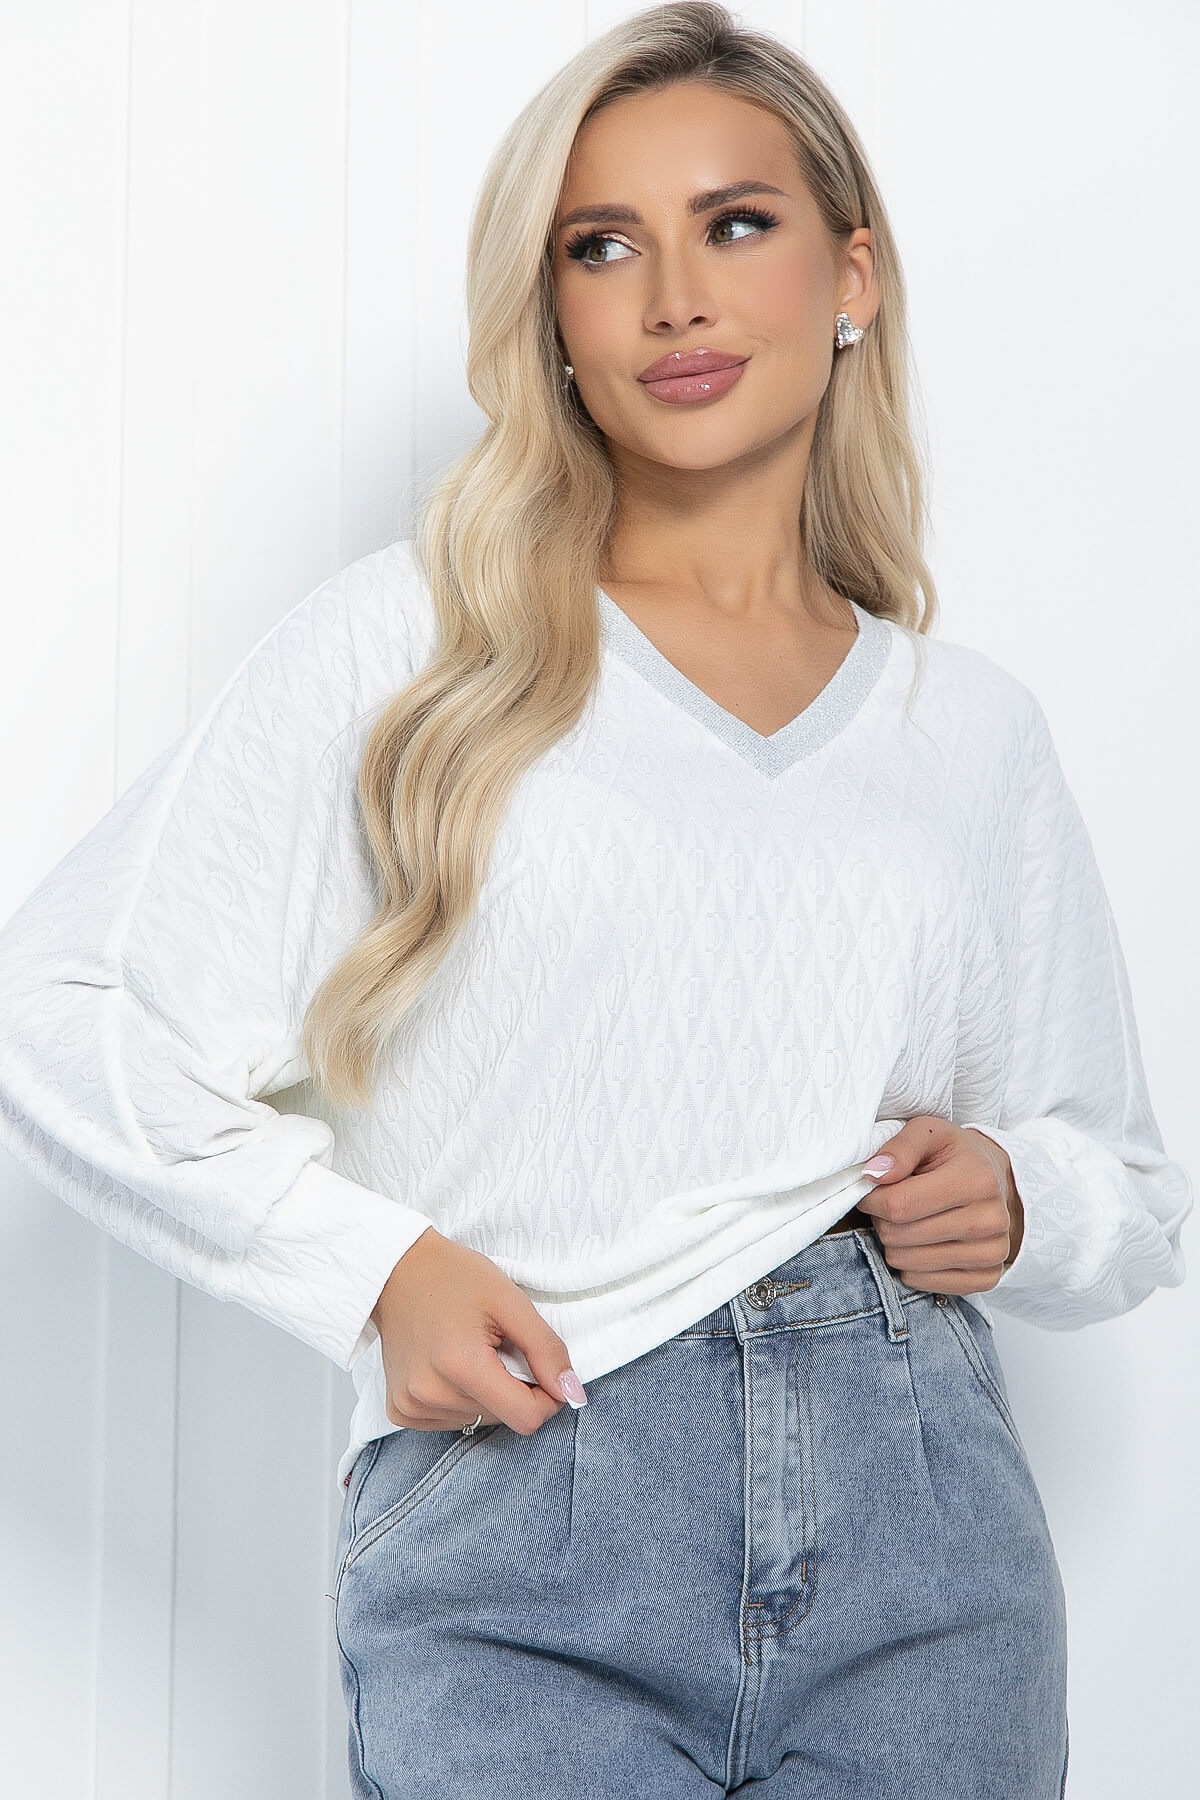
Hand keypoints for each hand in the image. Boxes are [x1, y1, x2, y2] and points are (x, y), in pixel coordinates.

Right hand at [368, 1228, 585, 1434]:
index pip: (526, 1418)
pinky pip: (450, 1422)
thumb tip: (572, 1393)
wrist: (397, 1270)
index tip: (540, 1367)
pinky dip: (461, 1399)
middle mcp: (431, 1394)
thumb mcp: (511, 1301)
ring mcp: (411, 1406)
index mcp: (461, 1366)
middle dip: (513, 1389)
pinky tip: (449, 1366)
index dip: (547, 1397)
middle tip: (496, 1347)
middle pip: (503, 1419)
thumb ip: (546, 1349)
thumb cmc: (455, 1277)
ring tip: (469, 1352)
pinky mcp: (400, 1410)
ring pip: (478, 1421)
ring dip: (487, 1394)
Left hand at [855, 1116, 1024, 1294]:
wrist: (997, 1182)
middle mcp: (990, 1220)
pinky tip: (922, 1242)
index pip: (900, 1205)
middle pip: (900, 1236)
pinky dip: (911, 1265)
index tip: (870, 1190)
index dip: (871, 1199)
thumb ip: (899, 1148)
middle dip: (883, 1220)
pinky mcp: (987, 1278)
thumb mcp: (929, 1133)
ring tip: (909, 1220)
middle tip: (893, 1204)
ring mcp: (991, 1253)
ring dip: (895, 1243)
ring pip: (907, 1263)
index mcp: (976, 1180)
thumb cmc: (956, 1155)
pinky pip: (923, 1283)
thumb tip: (873, 1174)